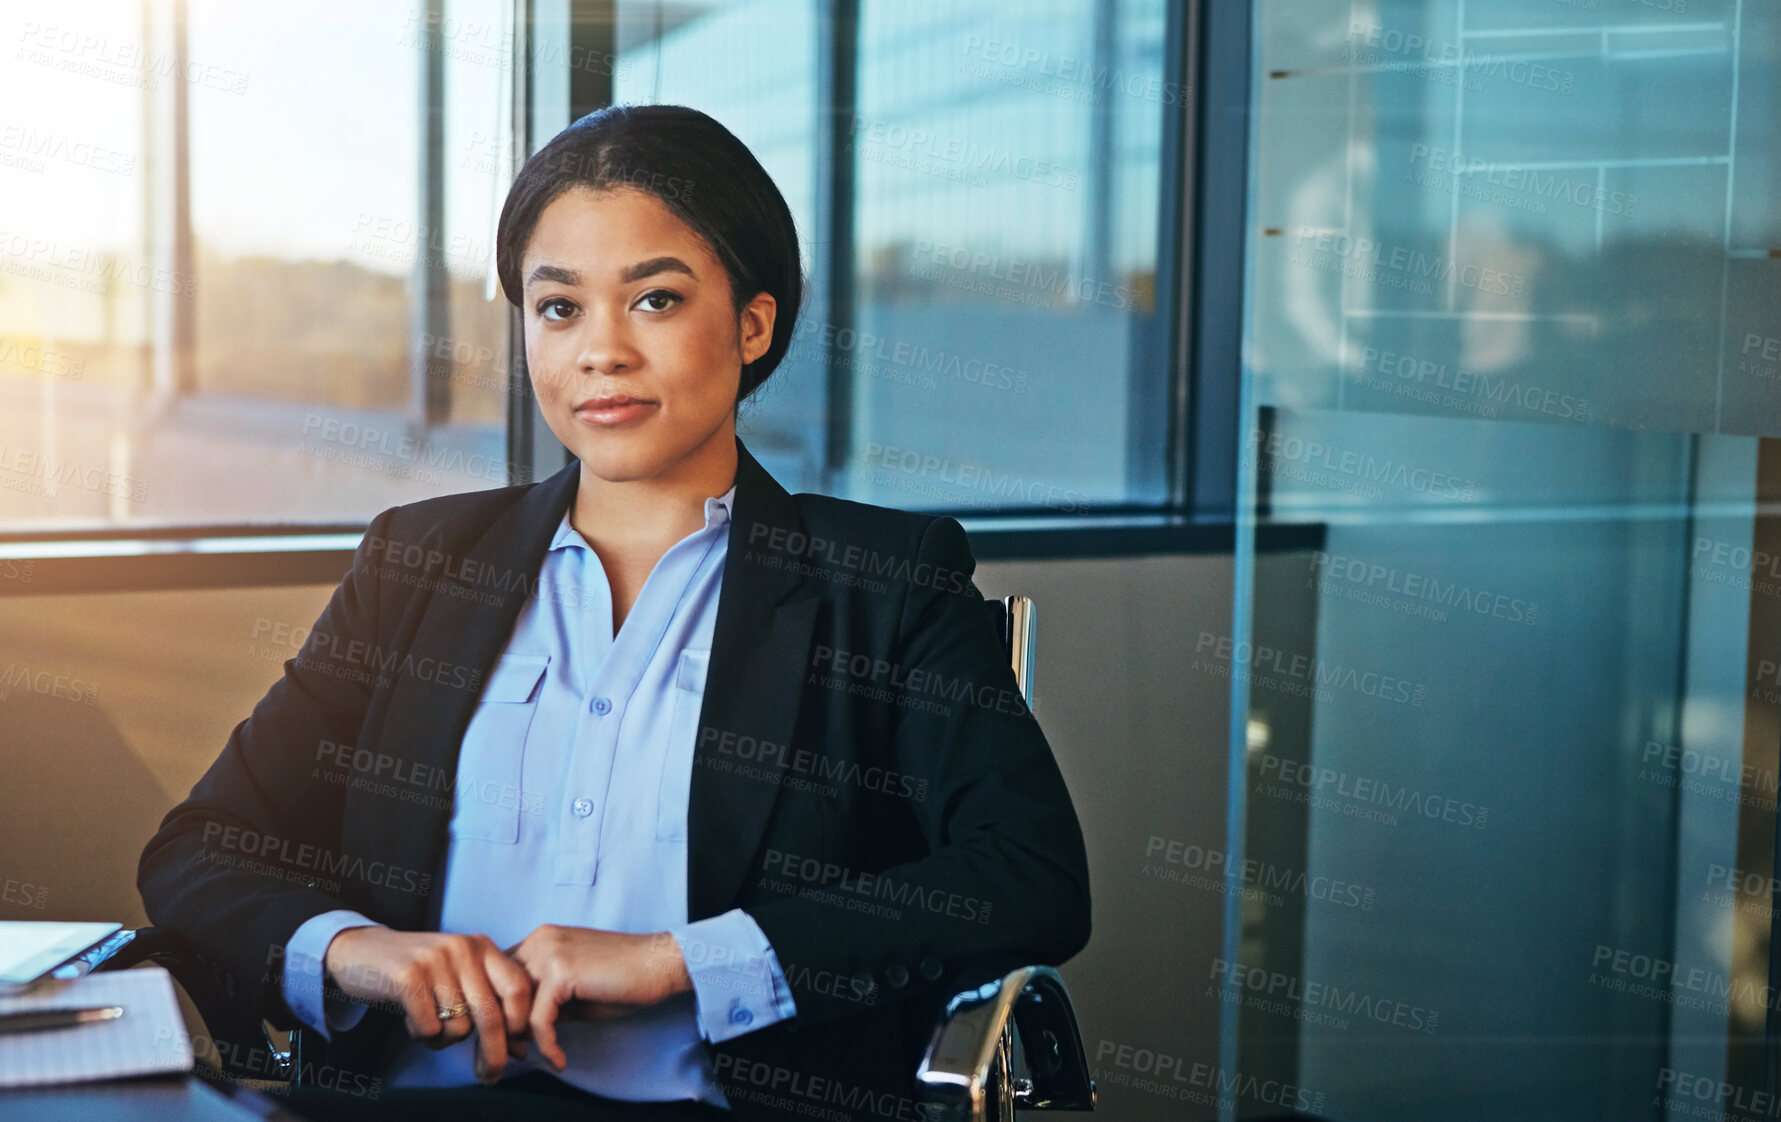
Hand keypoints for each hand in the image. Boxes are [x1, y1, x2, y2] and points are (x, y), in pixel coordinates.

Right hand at [323, 927, 532, 1083]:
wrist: (362, 950)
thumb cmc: (419, 973)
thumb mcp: (460, 976)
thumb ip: (489, 1004)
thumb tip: (520, 1050)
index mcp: (482, 946)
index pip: (518, 988)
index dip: (520, 1024)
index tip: (515, 1050)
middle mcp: (463, 948)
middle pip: (492, 1015)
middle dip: (494, 1054)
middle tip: (490, 1077)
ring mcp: (435, 960)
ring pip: (459, 1028)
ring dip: (443, 1040)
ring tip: (428, 1022)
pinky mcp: (407, 976)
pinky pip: (429, 1029)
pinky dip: (421, 1035)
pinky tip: (410, 1018)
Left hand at [505, 925, 692, 1071]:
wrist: (659, 964)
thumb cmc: (623, 979)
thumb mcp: (574, 991)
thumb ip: (544, 1002)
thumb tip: (518, 1031)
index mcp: (540, 940)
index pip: (498, 976)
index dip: (500, 1011)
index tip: (511, 1042)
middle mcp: (539, 940)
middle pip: (496, 991)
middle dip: (501, 1028)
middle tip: (511, 1057)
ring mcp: (549, 953)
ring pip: (512, 1007)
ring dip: (519, 1040)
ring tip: (534, 1059)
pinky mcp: (562, 972)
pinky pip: (539, 1020)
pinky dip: (547, 1046)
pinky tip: (560, 1059)